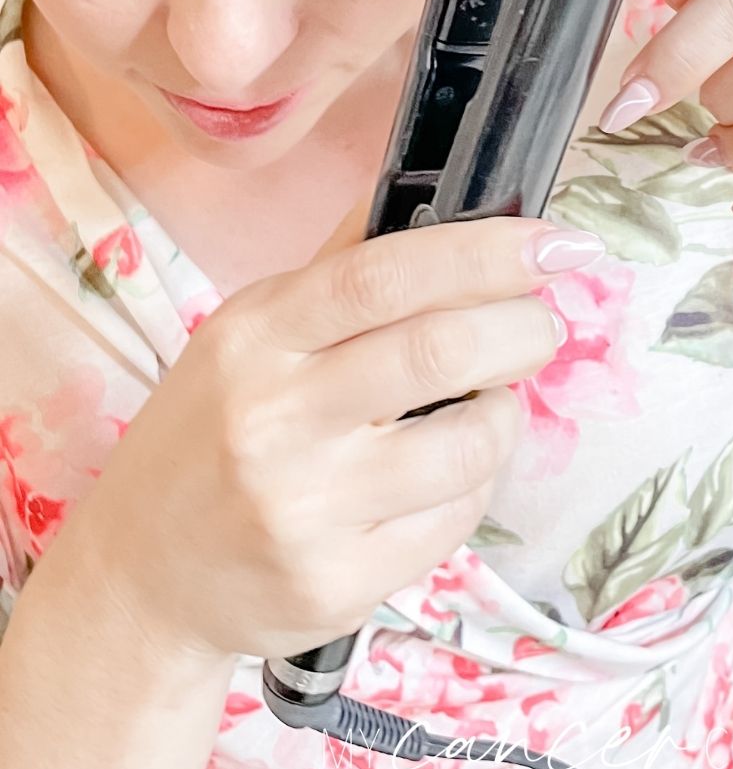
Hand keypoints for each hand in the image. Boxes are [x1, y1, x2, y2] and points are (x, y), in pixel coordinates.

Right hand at [54, 215, 601, 661]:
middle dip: (521, 328)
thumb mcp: (251, 333)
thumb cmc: (213, 431)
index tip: (551, 244)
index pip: (383, 275)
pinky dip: (478, 482)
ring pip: (465, 444)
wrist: (144, 577)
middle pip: (438, 352)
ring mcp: (303, 510)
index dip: (481, 252)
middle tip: (542, 324)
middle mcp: (272, 419)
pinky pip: (453, 520)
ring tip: (494, 399)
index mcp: (255, 337)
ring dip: (507, 412)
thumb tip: (435, 184)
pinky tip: (455, 467)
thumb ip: (341, 265)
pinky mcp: (335, 584)